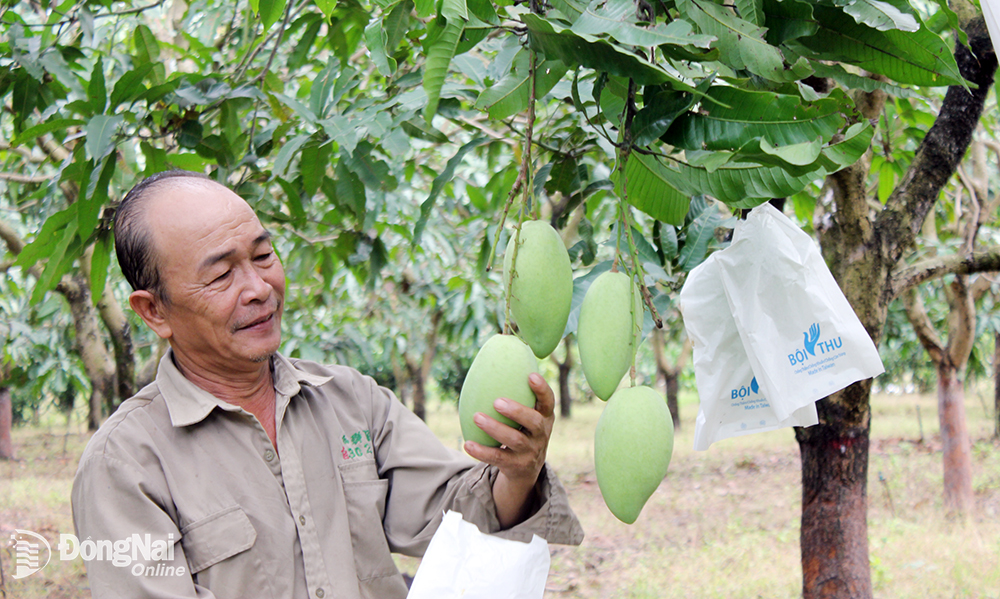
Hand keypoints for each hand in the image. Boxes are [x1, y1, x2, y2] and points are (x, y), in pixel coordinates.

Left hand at [463, 372, 554, 527]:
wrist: (527, 469)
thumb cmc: (523, 430)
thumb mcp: (527, 416)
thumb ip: (517, 395)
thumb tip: (492, 362)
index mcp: (545, 417)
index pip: (548, 402)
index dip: (542, 389)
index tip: (531, 375)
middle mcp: (541, 434)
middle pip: (533, 422)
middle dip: (516, 411)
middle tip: (497, 401)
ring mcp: (530, 452)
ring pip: (514, 440)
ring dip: (494, 428)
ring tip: (476, 417)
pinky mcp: (516, 466)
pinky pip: (498, 458)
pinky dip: (482, 451)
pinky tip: (467, 444)